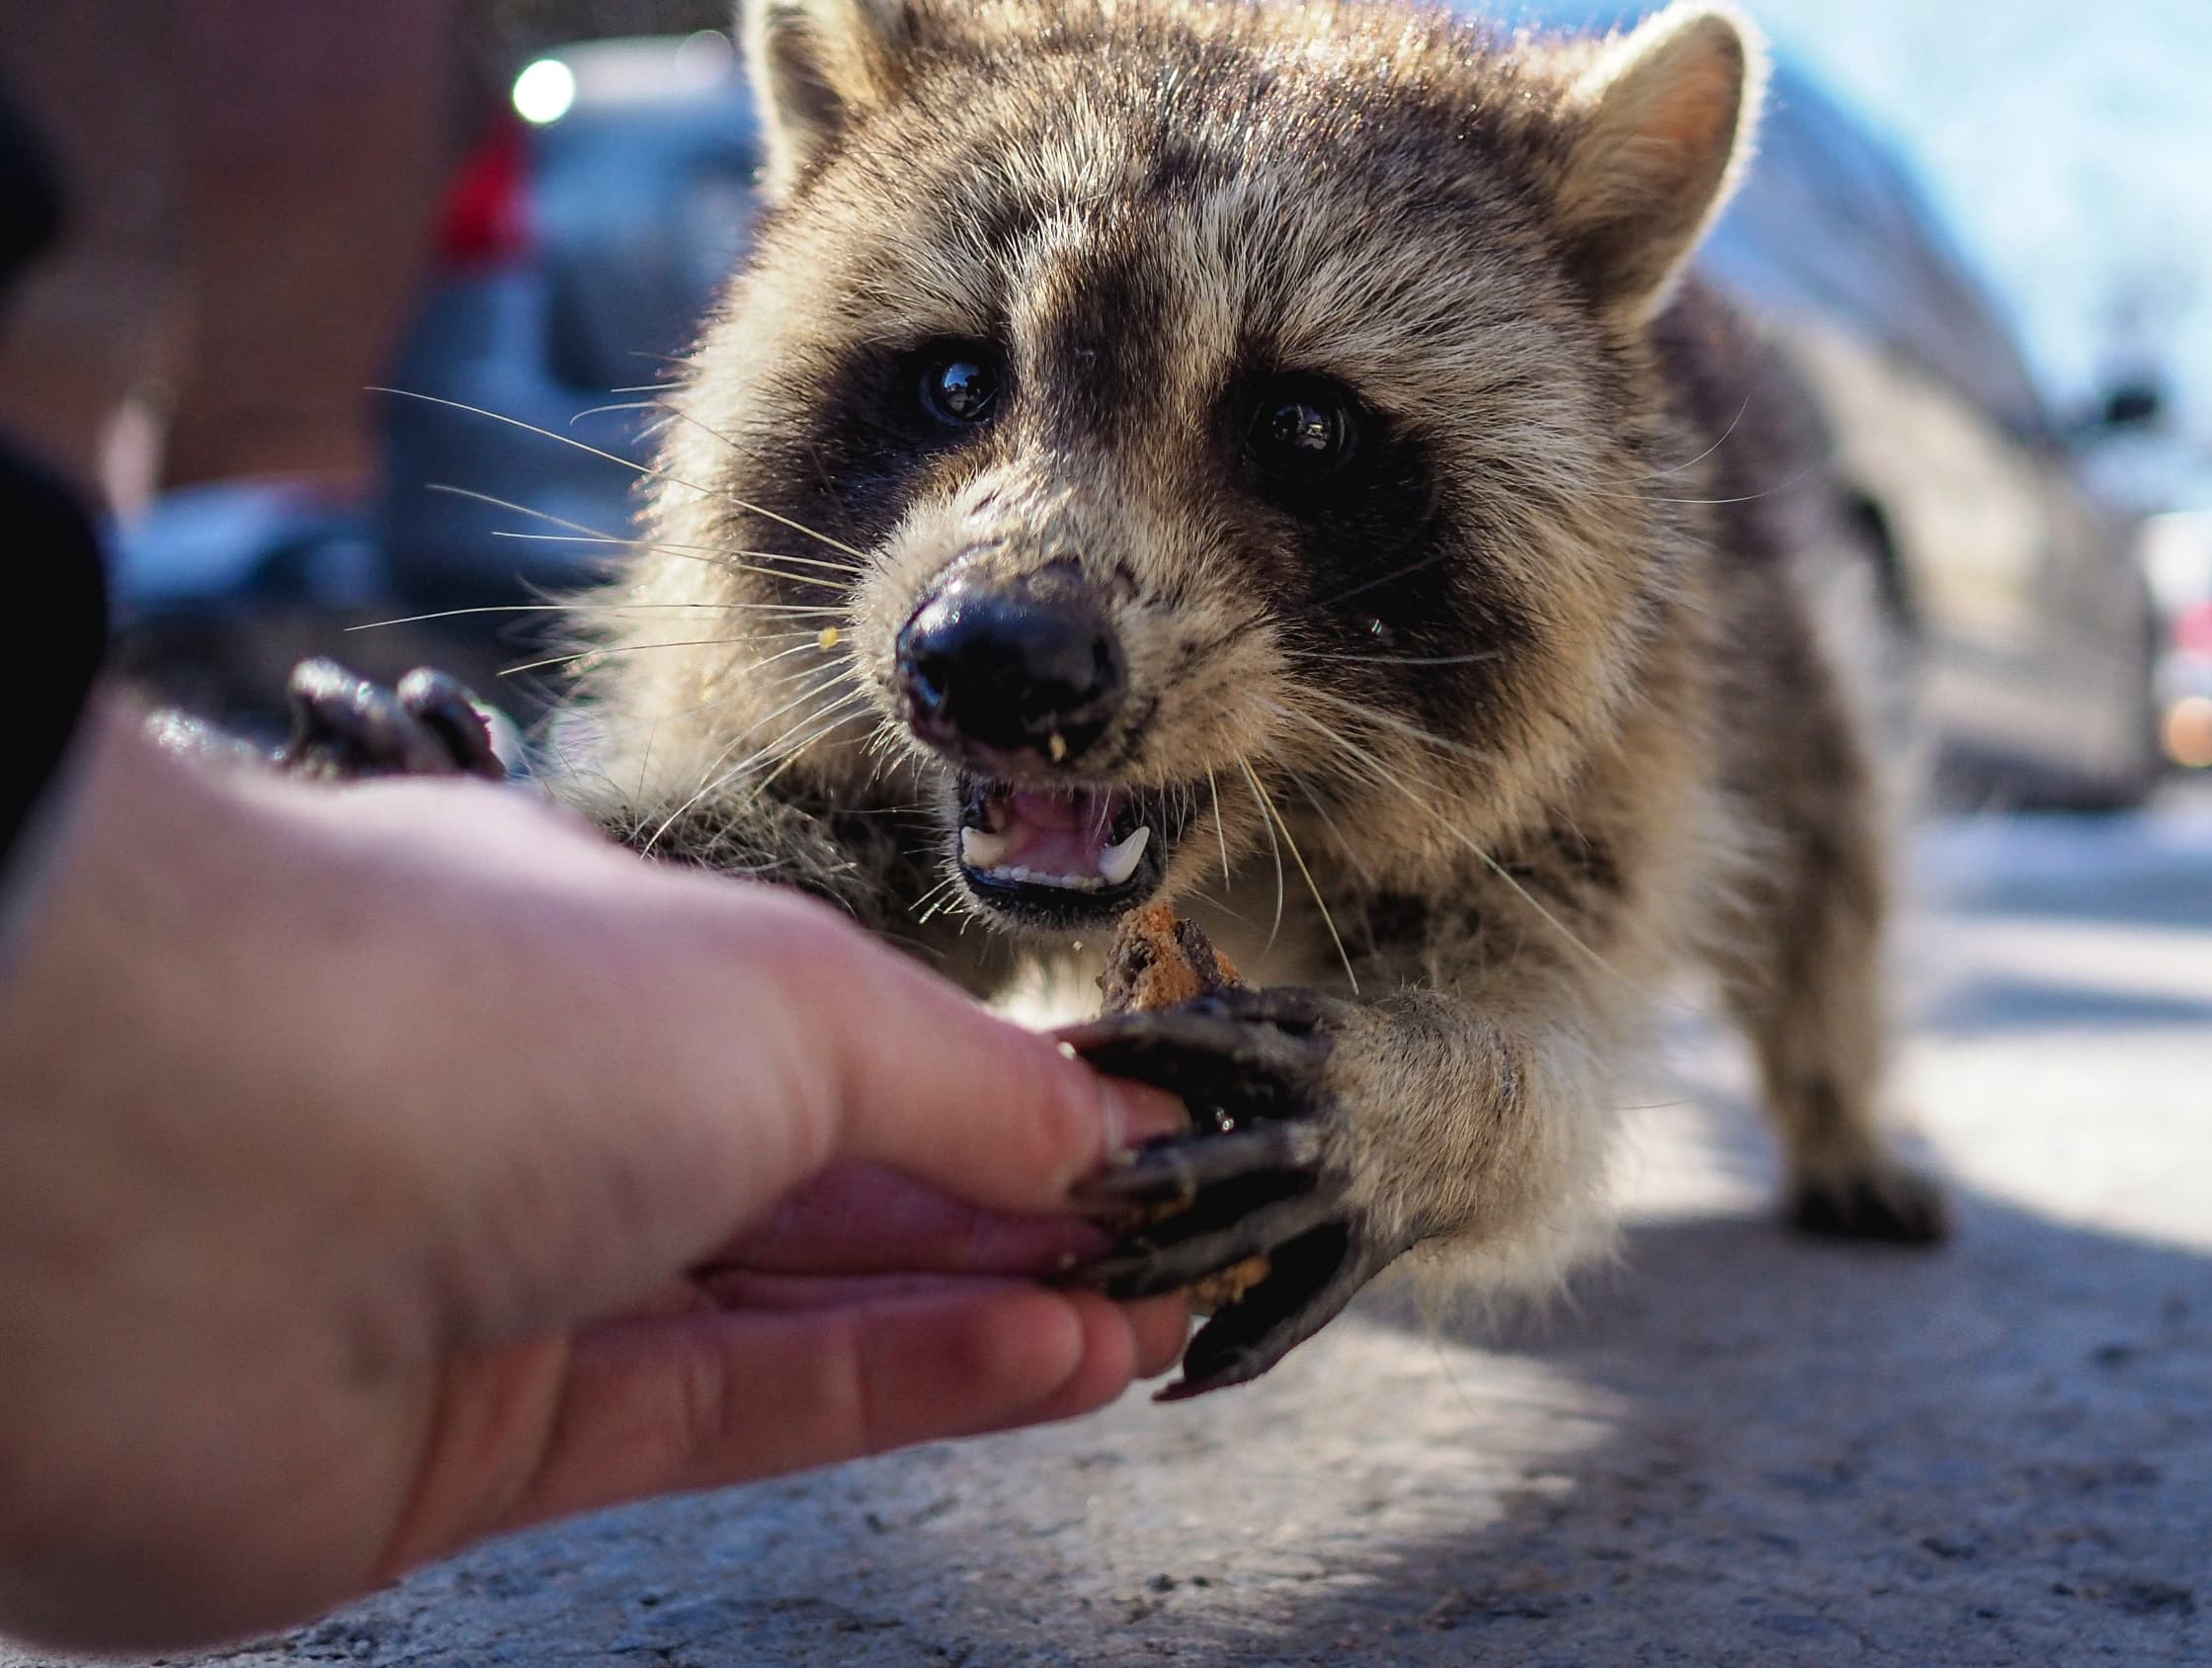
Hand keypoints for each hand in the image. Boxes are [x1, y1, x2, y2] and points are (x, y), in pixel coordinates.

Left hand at [0, 696, 1185, 1651]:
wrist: (147, 1186)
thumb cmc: (453, 1006)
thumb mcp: (787, 1000)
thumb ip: (962, 1084)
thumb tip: (1103, 1122)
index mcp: (604, 968)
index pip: (846, 1047)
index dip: (1003, 1103)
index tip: (1138, 1147)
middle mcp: (554, 1123)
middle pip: (829, 1190)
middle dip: (1013, 1224)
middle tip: (1172, 1253)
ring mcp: (514, 1287)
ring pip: (795, 1313)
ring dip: (983, 1319)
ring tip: (1141, 1325)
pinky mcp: (481, 1446)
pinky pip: (733, 1409)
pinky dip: (898, 1391)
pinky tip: (1038, 1370)